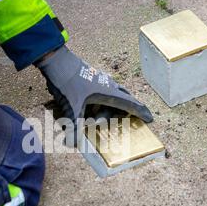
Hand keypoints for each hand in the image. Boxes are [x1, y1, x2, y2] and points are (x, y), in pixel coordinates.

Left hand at [37, 46, 152, 123]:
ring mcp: (100, 80)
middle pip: (121, 102)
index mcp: (108, 92)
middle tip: (102, 123)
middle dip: (116, 115)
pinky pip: (102, 92)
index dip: (140, 113)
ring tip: (91, 118)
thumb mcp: (71, 108)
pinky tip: (86, 108)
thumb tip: (73, 144)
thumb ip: (74, 127)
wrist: (56, 61)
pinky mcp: (91, 78)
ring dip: (104, 109)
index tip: (150, 119)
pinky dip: (98, 103)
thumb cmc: (67, 82)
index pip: (130, 104)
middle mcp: (108, 85)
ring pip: (111, 97)